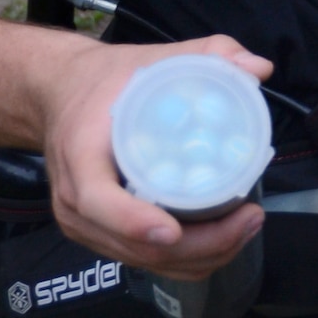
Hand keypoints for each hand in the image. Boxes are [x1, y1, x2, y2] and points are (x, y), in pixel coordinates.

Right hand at [39, 34, 271, 278]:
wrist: (59, 96)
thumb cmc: (104, 81)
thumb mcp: (151, 58)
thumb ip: (207, 54)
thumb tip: (257, 68)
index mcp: (80, 154)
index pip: (96, 201)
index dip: (133, 221)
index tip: (173, 228)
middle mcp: (75, 201)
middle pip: (137, 245)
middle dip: (200, 244)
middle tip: (250, 217)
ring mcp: (85, 226)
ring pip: (147, 261)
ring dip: (201, 256)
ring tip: (246, 226)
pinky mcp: (100, 238)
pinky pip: (146, 262)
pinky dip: (186, 261)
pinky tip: (221, 241)